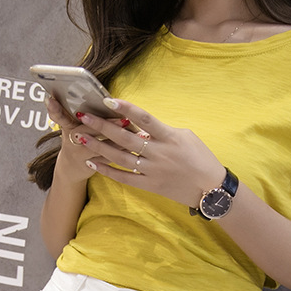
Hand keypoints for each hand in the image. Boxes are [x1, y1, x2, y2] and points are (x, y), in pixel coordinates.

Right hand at [45, 95, 131, 185]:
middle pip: (86, 131)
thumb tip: (104, 99)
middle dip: (106, 125)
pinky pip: (106, 159)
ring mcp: (79, 155)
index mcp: (66, 127)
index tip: (50, 100)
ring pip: (99, 146)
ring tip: (132, 132)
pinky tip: (132, 146)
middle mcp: (71, 141)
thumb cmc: (77, 141)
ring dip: (117, 139)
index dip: (54, 109)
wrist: (71, 170)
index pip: (60, 116)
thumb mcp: (72, 126)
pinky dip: (119, 152)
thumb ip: (83, 114)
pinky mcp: (88, 166)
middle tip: (123, 118)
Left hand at [72, 98, 226, 208]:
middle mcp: (159, 153)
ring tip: (80, 138)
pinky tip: (93, 163)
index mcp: (169, 136)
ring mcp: (152, 171)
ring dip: (98, 147)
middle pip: (125, 137)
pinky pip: (124, 178)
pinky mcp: (149, 185)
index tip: (108, 100)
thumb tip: (142, 127)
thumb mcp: (186, 137)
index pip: (144, 119)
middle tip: (82, 116)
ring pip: (120, 157)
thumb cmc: (201, 159)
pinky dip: (107, 170)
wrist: (210, 189)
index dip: (125, 109)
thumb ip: (162, 130)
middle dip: (102, 126)